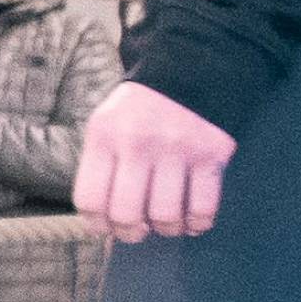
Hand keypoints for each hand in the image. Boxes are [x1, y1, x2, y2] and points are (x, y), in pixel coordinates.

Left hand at [72, 83, 236, 242]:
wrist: (187, 68)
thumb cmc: (139, 109)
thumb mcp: (106, 124)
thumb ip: (101, 166)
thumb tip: (102, 222)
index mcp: (104, 135)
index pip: (90, 199)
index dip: (97, 224)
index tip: (107, 228)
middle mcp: (137, 142)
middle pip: (127, 214)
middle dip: (131, 233)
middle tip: (137, 231)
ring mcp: (176, 148)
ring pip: (166, 216)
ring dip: (166, 229)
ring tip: (165, 222)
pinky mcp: (210, 154)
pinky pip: (203, 208)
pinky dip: (197, 223)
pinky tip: (191, 219)